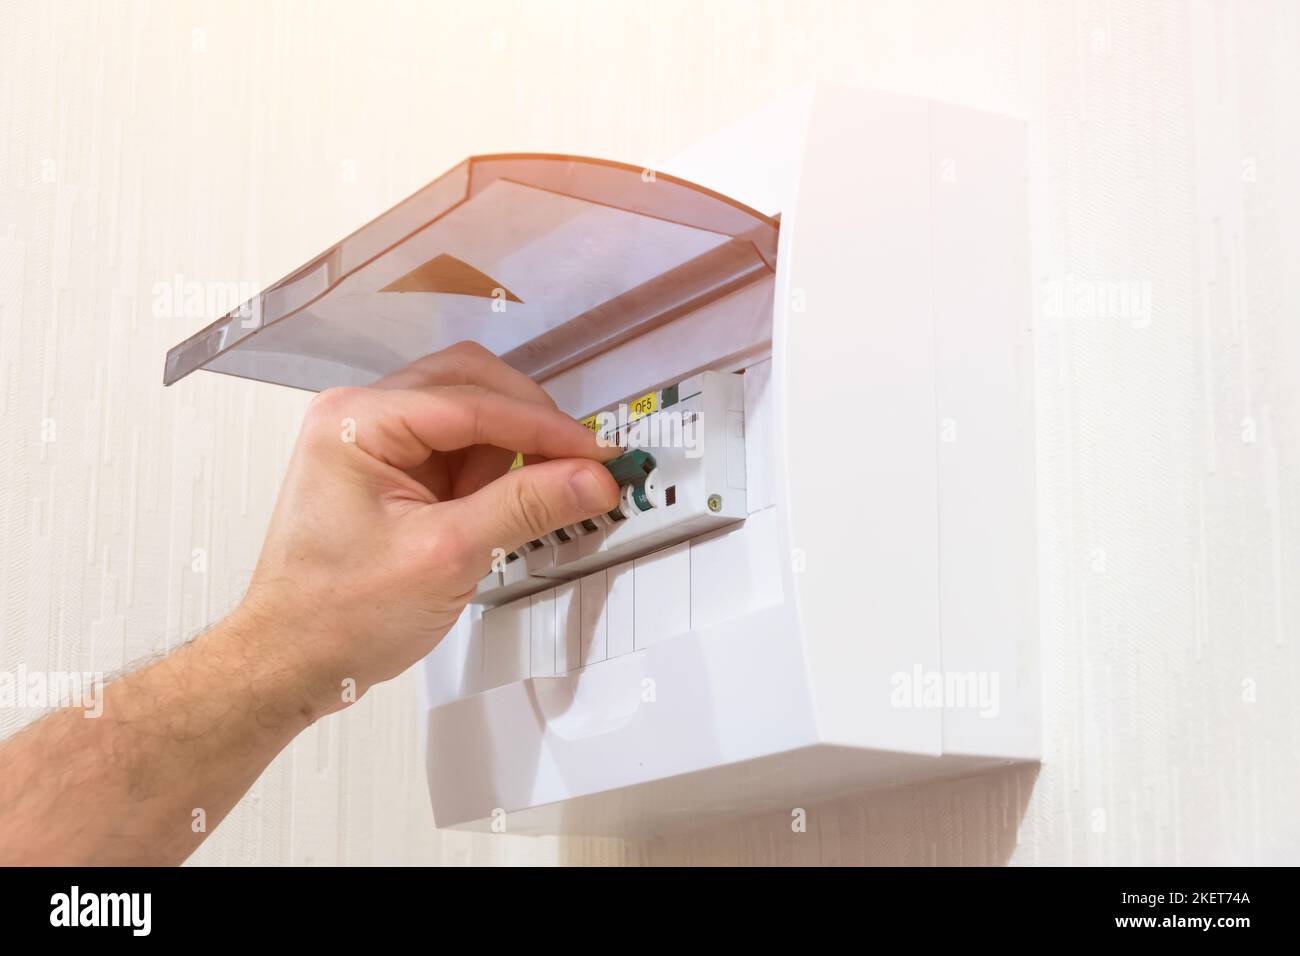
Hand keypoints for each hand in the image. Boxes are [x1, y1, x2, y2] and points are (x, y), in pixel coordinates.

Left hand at [236, 341, 619, 719]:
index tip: (597, 455)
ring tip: (526, 504)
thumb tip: (591, 478)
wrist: (290, 663)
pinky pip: (457, 450)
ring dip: (510, 450)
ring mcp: (374, 443)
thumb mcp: (446, 557)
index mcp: (357, 422)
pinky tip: (500, 511)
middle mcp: (361, 417)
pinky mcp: (391, 472)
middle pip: (470, 384)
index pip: (472, 401)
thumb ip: (524, 507)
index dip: (543, 427)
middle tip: (579, 464)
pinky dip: (491, 472)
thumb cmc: (338, 615)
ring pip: (469, 414)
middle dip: (528, 423)